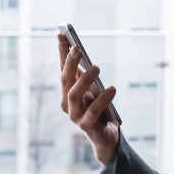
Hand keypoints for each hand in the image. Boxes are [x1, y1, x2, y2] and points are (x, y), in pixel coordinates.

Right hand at [58, 33, 120, 164]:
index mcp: (66, 92)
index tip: (62, 35)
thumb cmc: (99, 110)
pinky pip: (94, 111)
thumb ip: (84, 74)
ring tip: (96, 67)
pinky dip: (103, 99)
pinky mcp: (87, 126)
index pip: (62, 69)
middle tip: (77, 48)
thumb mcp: (92, 90)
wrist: (106, 138)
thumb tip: (79, 50)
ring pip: (74, 95)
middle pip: (65, 81)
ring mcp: (75, 116)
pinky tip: (112, 88)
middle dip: (70, 63)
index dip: (61, 53)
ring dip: (84, 80)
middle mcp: (66, 104)